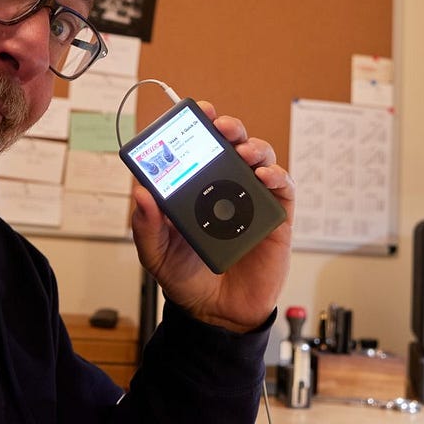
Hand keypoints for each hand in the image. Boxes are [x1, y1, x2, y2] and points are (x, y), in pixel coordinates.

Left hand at [130, 100, 293, 332]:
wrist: (216, 313)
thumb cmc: (186, 277)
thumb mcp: (156, 252)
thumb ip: (146, 225)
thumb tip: (141, 193)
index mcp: (195, 188)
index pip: (199, 147)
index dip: (200, 125)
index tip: (197, 111)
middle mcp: (224, 187)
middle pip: (232, 145)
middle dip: (228, 128)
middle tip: (220, 126)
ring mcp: (251, 200)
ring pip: (260, 159)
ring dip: (253, 148)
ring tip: (242, 152)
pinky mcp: (275, 218)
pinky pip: (282, 189)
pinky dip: (276, 176)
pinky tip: (264, 177)